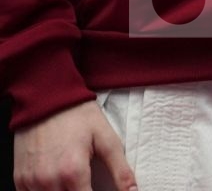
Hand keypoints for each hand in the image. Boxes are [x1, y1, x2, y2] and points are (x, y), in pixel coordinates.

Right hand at [13, 100, 136, 190]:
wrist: (47, 99)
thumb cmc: (78, 117)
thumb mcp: (107, 139)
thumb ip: (120, 170)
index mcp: (72, 172)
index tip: (99, 190)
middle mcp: (48, 181)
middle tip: (86, 183)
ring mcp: (31, 181)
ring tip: (74, 183)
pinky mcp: (19, 179)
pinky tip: (56, 184)